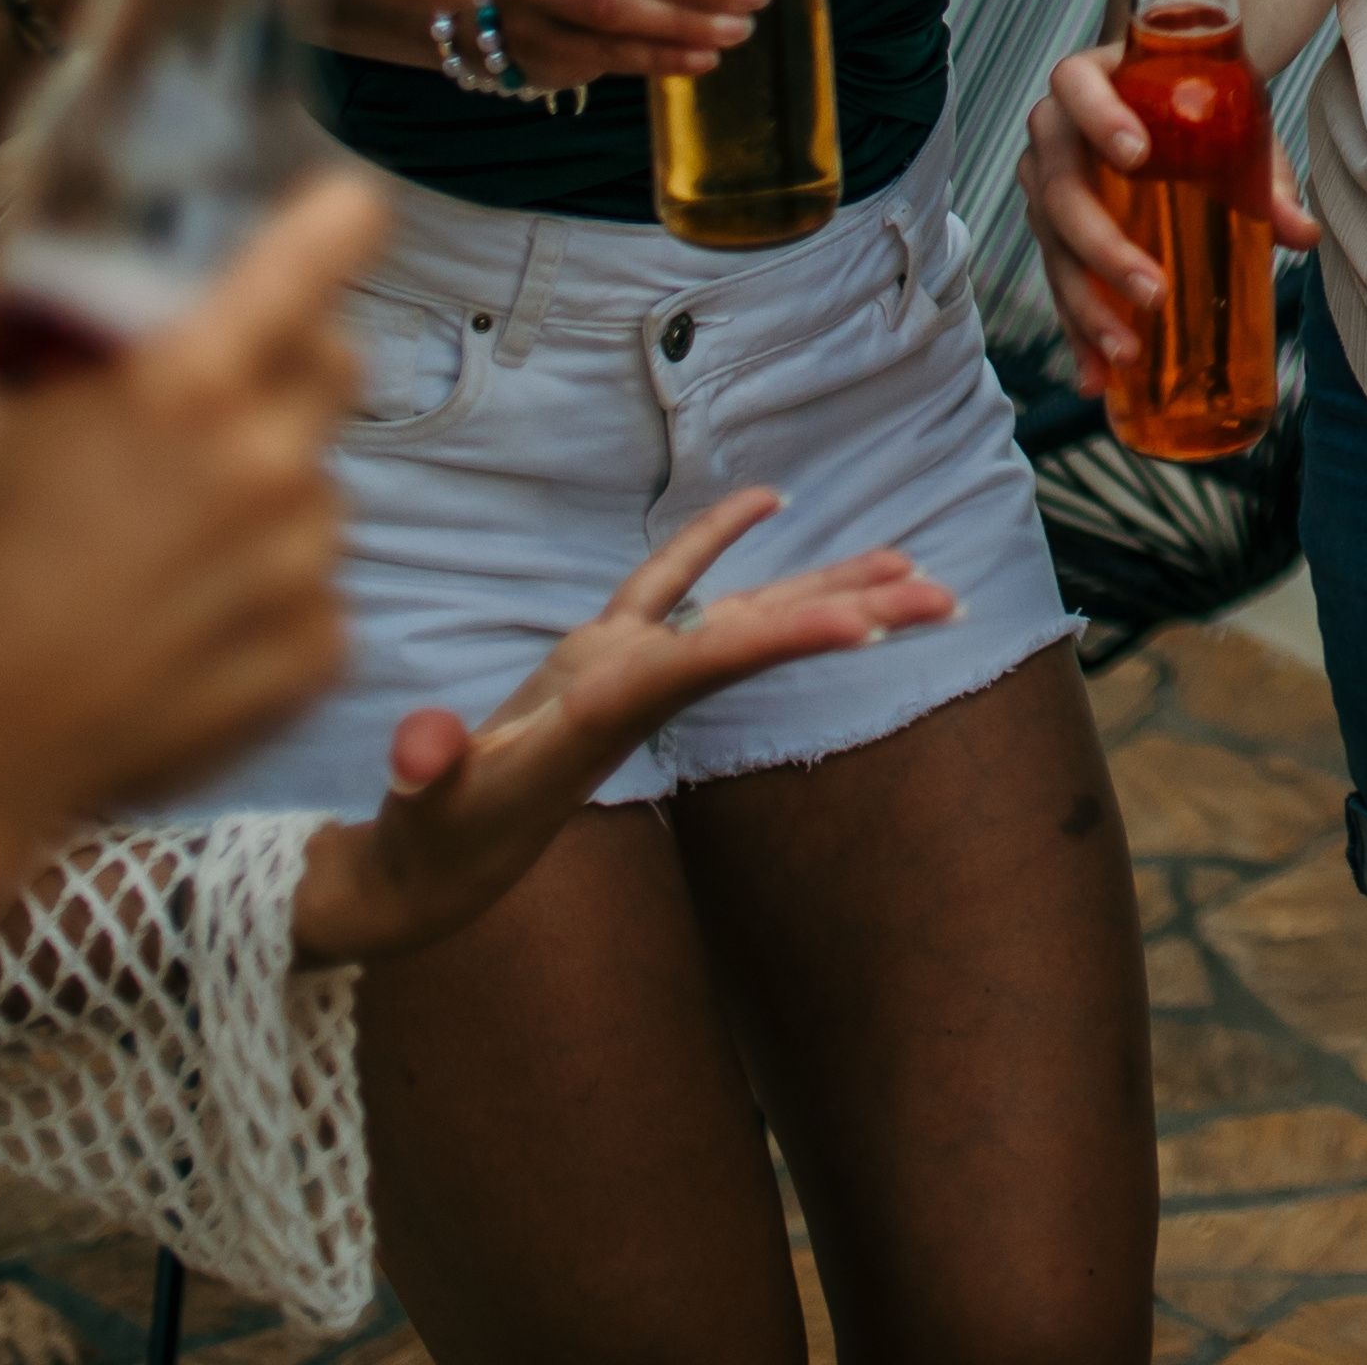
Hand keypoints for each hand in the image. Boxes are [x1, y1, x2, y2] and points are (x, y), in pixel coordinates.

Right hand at [0, 180, 384, 856]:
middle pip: (333, 369)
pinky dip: (266, 597)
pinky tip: (185, 622)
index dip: (337, 223)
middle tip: (211, 406)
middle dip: (285, 368)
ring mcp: (302, 565)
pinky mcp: (317, 652)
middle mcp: (267, 465)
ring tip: (165, 546)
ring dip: (267, 496)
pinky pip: (315, 590)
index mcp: (186, 389)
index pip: (314, 261)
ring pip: (319, 488)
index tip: (351, 207)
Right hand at [289, 489, 954, 962]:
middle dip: (850, 617)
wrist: (435, 867)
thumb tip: (420, 753)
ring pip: (744, 614)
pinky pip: (674, 585)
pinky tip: (770, 500)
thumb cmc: (432, 836)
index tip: (865, 629)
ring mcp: (627, 671)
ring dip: (823, 586)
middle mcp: (640, 691)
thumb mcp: (425, 811)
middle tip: (946, 598)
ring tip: (910, 561)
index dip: (783, 640)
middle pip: (763, 641)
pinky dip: (717, 541)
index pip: (710, 665)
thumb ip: (424, 774)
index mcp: (606, 715)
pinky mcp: (598, 658)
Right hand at [1025, 37, 1325, 384]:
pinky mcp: (1052, 236)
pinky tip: (1097, 377)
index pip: (1075, 85)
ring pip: (1053, 248)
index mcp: (1090, 83)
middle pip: (1059, 188)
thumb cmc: (1198, 110)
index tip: (1137, 156)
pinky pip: (1058, 285)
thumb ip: (1264, 176)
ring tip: (1126, 352)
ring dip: (1086, 306)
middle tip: (1153, 290)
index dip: (1099, 117)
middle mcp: (1053, 136)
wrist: (1169, 111)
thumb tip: (1302, 234)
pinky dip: (1078, 333)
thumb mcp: (1234, 127)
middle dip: (1101, 246)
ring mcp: (1045, 188)